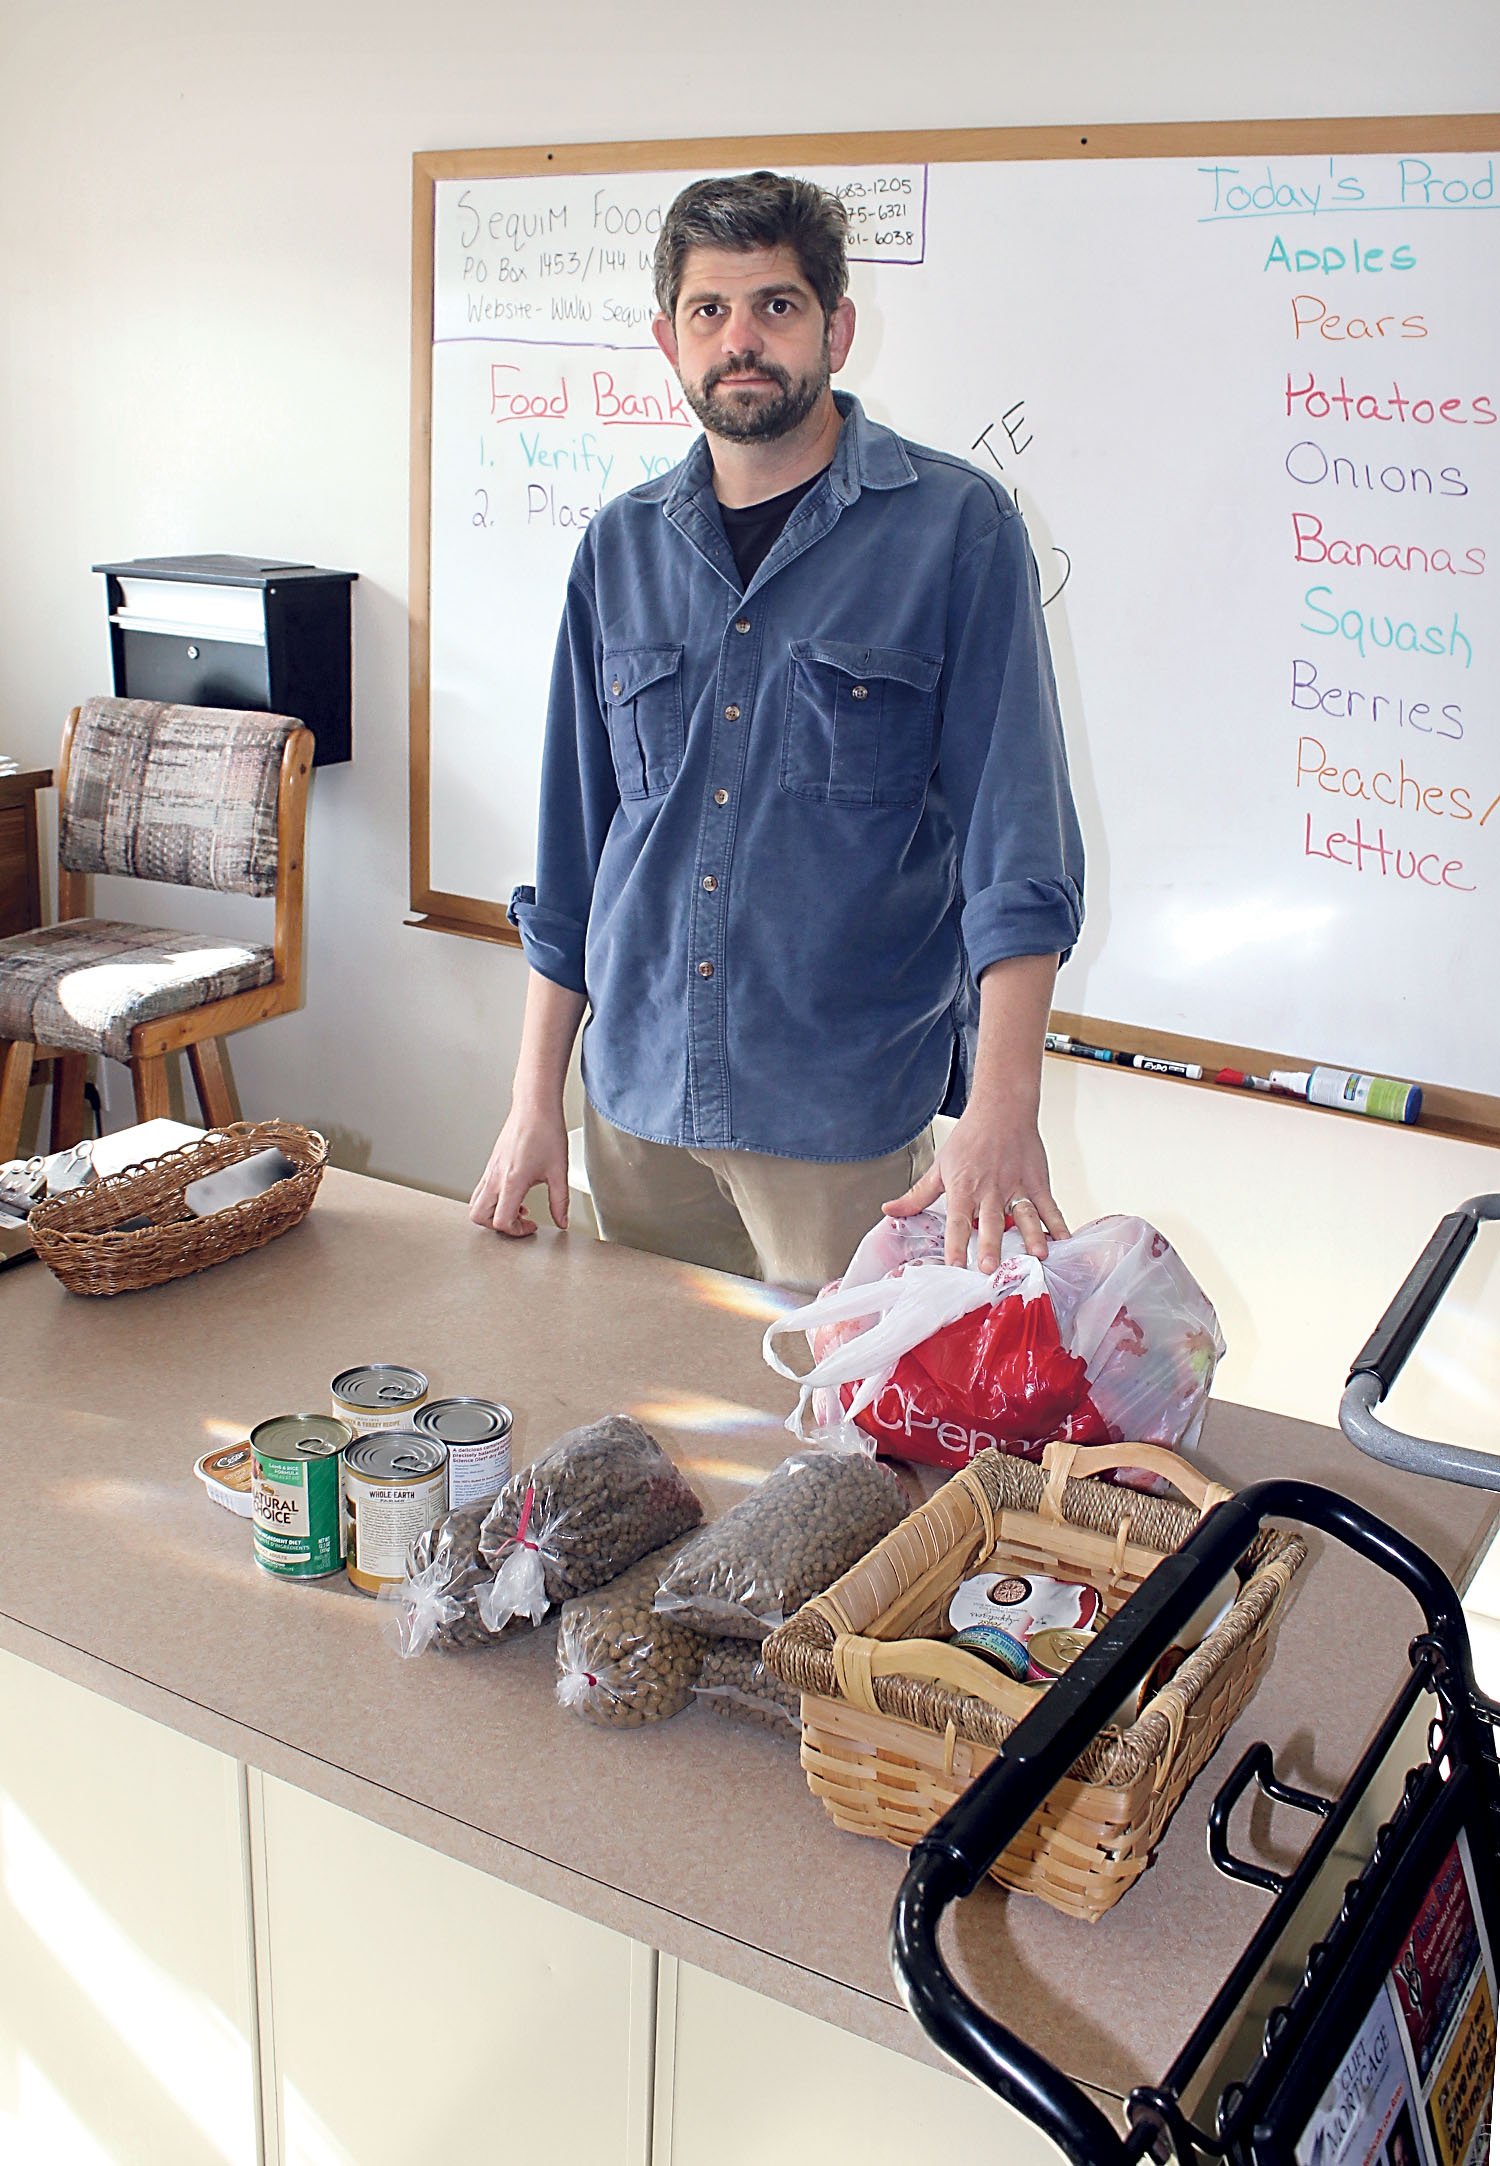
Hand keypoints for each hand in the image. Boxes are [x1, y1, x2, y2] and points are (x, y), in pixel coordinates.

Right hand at [468, 1102, 570, 1236]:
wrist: (534, 1106)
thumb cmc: (545, 1131)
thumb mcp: (558, 1171)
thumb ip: (560, 1202)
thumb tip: (561, 1221)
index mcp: (512, 1181)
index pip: (501, 1221)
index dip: (516, 1230)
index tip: (532, 1225)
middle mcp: (495, 1177)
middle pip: (479, 1216)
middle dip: (498, 1226)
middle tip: (520, 1222)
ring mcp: (490, 1170)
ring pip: (476, 1203)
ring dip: (492, 1213)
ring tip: (517, 1209)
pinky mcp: (491, 1164)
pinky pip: (481, 1189)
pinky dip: (493, 1200)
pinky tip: (514, 1193)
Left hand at [881, 1104, 1067, 1268]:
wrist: (1001, 1108)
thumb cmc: (970, 1138)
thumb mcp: (940, 1167)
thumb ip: (917, 1195)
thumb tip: (889, 1211)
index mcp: (964, 1187)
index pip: (956, 1221)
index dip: (954, 1244)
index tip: (954, 1266)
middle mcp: (990, 1189)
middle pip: (990, 1221)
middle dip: (990, 1245)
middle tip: (990, 1268)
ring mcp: (1016, 1185)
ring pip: (1025, 1214)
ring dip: (1031, 1235)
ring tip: (1037, 1256)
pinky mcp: (1037, 1181)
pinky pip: (1049, 1205)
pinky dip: (1058, 1223)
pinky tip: (1064, 1240)